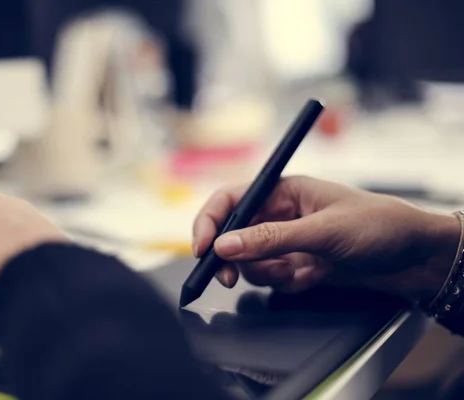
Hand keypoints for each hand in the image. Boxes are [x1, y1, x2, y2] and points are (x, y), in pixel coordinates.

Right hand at [193, 176, 459, 301]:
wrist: (415, 257)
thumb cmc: (379, 225)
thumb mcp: (324, 230)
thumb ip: (272, 238)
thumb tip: (225, 245)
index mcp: (282, 191)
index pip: (231, 200)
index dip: (210, 222)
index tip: (202, 248)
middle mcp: (279, 215)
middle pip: (232, 235)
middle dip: (232, 258)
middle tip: (230, 278)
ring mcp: (286, 241)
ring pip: (249, 262)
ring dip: (267, 273)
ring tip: (298, 272)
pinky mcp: (295, 265)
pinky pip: (272, 278)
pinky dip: (287, 283)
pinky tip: (313, 276)